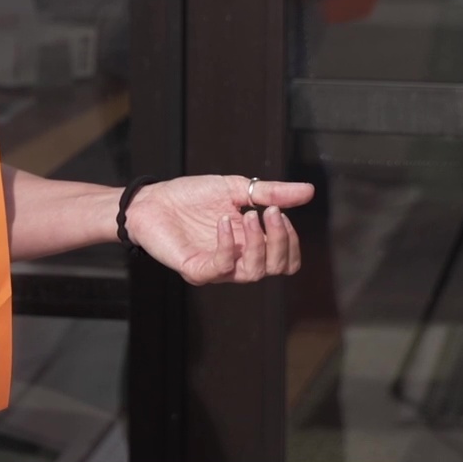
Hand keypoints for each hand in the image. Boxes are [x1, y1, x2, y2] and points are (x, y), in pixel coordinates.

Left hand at [124, 175, 313, 284]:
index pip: (286, 260)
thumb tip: (310, 191)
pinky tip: (224, 222)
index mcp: (250, 245)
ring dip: (258, 242)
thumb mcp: (236, 188)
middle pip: (277, 268)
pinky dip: (228, 244)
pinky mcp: (196, 269)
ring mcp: (217, 268)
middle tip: (271, 212)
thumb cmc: (191, 196)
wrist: (152, 199)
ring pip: (254, 273)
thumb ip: (272, 192)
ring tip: (249, 214)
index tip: (279, 212)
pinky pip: (221, 267)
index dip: (291, 240)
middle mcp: (237, 261)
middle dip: (281, 240)